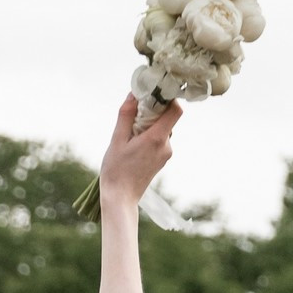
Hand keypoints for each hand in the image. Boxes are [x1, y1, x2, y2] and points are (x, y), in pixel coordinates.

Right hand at [97, 93, 179, 211]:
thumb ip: (126, 115)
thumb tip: (133, 94)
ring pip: (163, 128)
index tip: (153, 94)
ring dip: (149, 124)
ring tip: (131, 132)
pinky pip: (159, 139)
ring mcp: (166, 154)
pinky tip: (134, 143)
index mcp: (157, 139)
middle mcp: (166, 146)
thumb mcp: (117, 139)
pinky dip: (149, 135)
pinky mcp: (162, 160)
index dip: (168, 98)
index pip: (176, 110)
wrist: (121, 198)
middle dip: (153, 111)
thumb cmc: (116, 170)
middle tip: (134, 113)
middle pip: (168, 118)